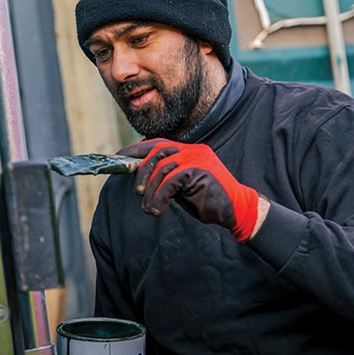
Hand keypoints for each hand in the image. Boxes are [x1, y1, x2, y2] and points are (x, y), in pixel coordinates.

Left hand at [118, 139, 258, 241]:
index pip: (156, 143)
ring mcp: (196, 159)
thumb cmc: (206, 200)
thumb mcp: (180, 187)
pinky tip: (159, 210)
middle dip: (141, 171)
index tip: (118, 157)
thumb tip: (139, 178)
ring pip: (161, 168)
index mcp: (186, 151)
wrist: (235, 210)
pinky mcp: (199, 171)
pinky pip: (170, 182)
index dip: (135, 149)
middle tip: (138, 191)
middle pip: (155, 152)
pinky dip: (160, 197)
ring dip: (151, 191)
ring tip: (151, 208)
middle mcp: (191, 150)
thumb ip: (164, 178)